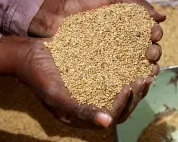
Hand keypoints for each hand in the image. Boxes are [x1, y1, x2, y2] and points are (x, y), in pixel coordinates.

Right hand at [0, 33, 161, 128]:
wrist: (29, 54)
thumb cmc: (38, 75)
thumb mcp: (54, 94)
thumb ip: (78, 110)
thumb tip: (107, 123)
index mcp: (81, 115)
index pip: (111, 116)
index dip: (123, 104)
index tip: (129, 85)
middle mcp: (90, 102)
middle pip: (121, 106)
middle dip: (136, 94)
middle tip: (146, 76)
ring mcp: (93, 87)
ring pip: (121, 91)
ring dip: (136, 82)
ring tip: (147, 67)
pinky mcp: (94, 73)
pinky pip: (115, 74)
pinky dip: (128, 68)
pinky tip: (136, 57)